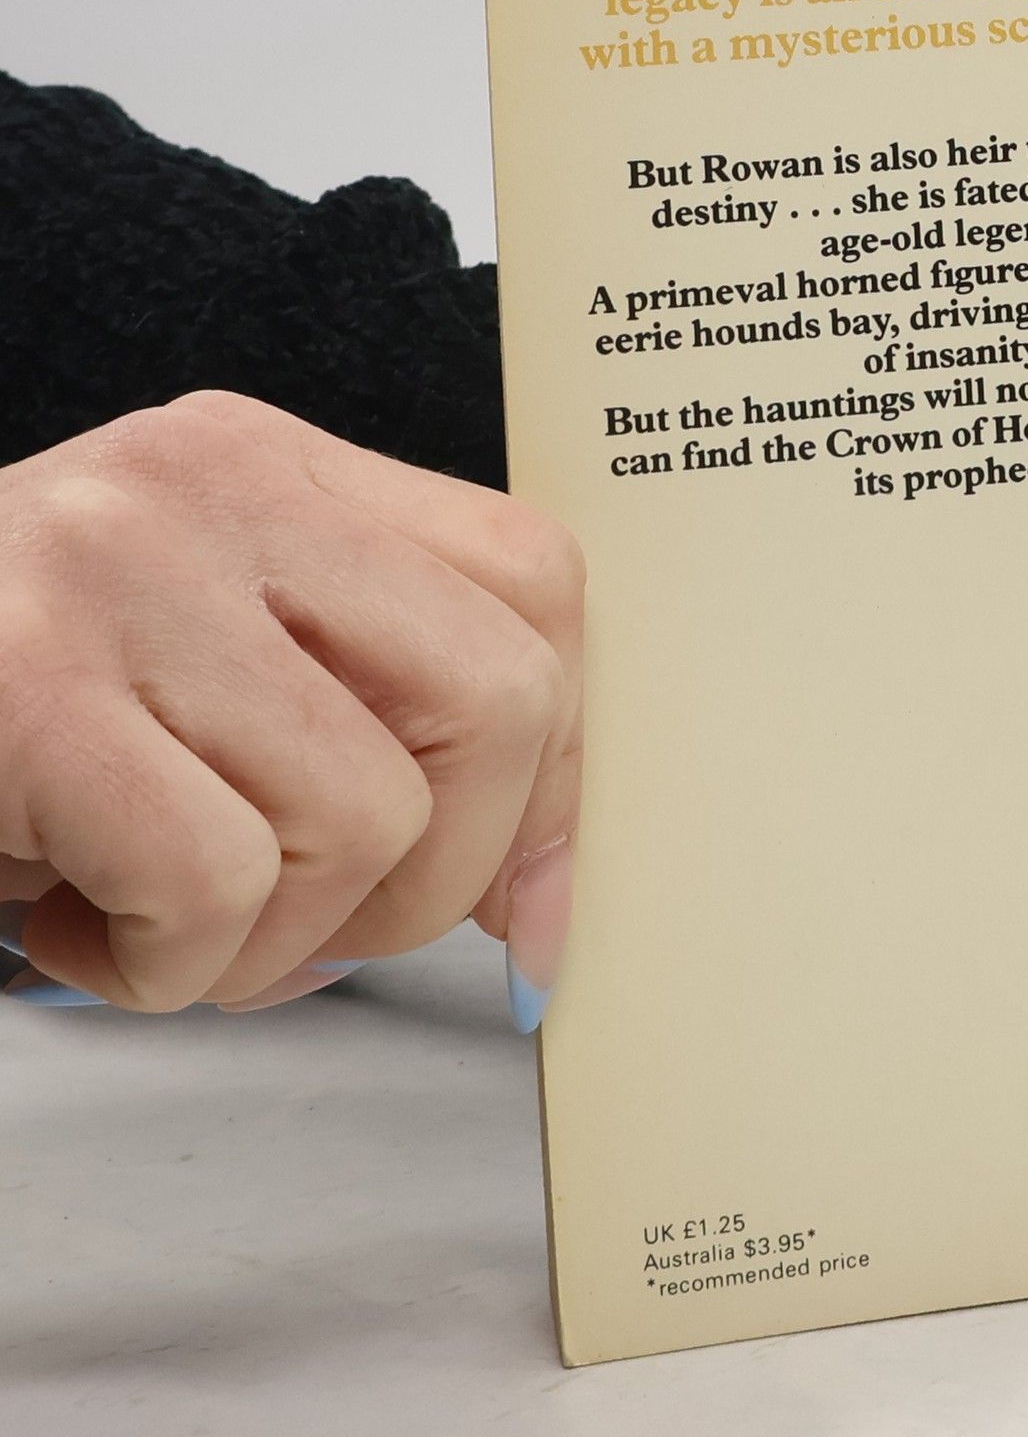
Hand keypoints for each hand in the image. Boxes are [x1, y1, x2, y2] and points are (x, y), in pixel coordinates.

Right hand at [0, 391, 581, 1023]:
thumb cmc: (21, 722)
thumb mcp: (225, 682)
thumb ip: (391, 737)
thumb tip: (547, 903)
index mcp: (282, 469)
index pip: (539, 585)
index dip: (565, 768)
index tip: (531, 902)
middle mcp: (210, 484)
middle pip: (500, 698)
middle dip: (441, 876)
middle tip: (316, 918)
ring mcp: (115, 570)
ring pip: (370, 816)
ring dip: (280, 938)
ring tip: (162, 911)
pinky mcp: (25, 685)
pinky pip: (221, 884)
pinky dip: (170, 966)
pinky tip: (80, 922)